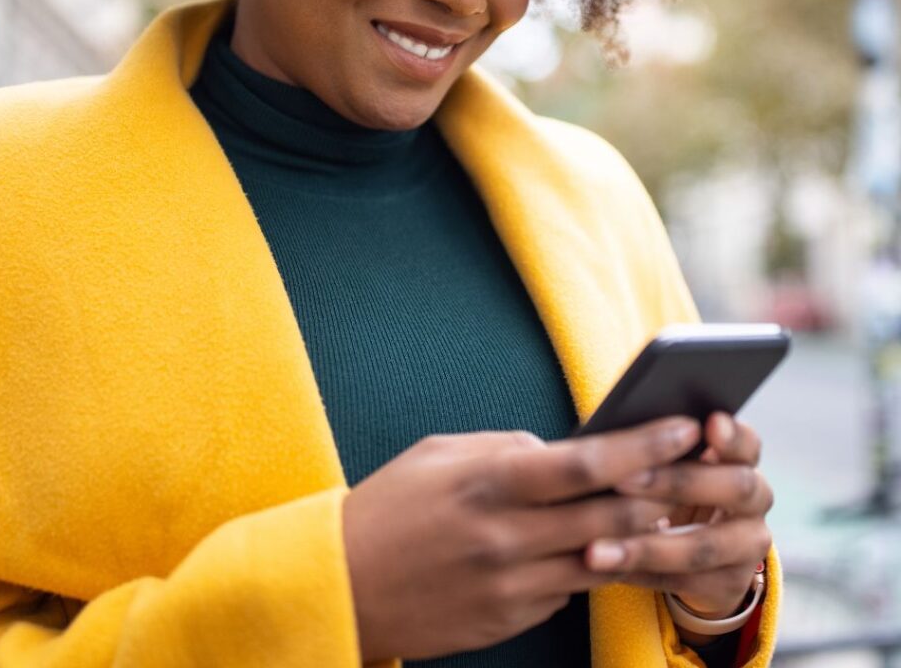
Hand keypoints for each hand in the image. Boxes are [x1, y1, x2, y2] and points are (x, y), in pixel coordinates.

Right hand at [342, 416, 700, 662]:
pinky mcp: (513, 618)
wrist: (343, 585)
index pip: (584, 464)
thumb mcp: (439, 454)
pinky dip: (596, 562)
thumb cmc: (388, 506)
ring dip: (645, 532)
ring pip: (605, 557)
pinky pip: (571, 588)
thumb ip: (504, 448)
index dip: (642, 444)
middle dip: (664, 487)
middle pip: (611, 513)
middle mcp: (508, 537)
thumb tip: (559, 452)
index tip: (681, 427)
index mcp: (489, 484)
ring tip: (676, 507)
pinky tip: (609, 544)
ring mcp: (513, 585)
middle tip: (702, 465)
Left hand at [586, 411, 772, 618]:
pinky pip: (685, 582)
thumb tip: (615, 431)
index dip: (732, 435)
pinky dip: (640, 573)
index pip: (747, 442)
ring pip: (705, 547)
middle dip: (676, 482)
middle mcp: (755, 499)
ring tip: (595, 548)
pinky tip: (606, 568)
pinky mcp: (731, 585)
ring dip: (646, 547)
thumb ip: (654, 442)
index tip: (707, 424)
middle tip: (621, 479)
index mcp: (739, 458)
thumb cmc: (659, 480)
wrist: (680, 540)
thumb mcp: (661, 457)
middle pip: (734, 489)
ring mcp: (748, 545)